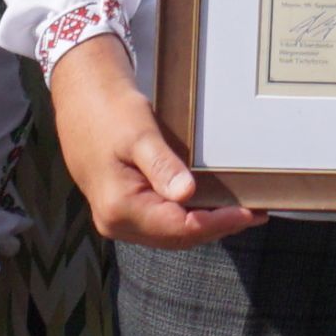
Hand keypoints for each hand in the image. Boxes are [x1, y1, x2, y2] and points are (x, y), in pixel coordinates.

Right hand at [50, 38, 259, 248]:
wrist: (81, 98)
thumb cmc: (109, 111)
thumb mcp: (139, 135)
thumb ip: (162, 167)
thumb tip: (187, 195)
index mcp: (119, 207)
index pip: (178, 228)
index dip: (216, 223)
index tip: (248, 213)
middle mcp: (116, 222)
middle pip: (176, 236)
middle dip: (215, 227)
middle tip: (254, 214)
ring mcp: (117, 219)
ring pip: (169, 233)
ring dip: (203, 225)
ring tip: (239, 213)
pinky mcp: (121, 208)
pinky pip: (160, 222)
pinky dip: (186, 217)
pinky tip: (208, 207)